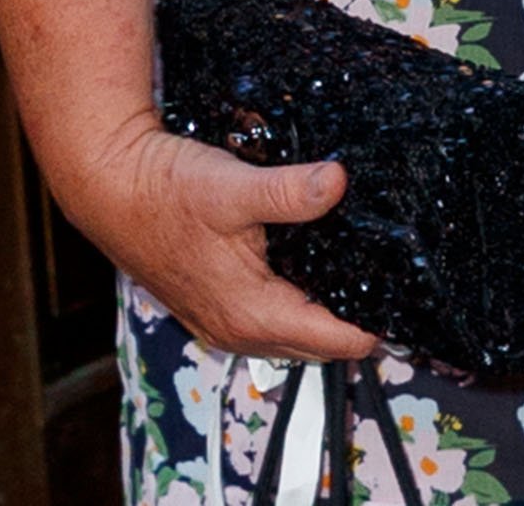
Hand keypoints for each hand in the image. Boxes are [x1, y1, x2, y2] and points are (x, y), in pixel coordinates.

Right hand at [51, 115, 378, 361]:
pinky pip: (271, 313)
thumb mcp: (233, 187)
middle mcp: (238, 328)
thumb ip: (290, 191)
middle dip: (357, 318)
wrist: (111, 188)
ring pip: (294, 328)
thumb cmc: (165, 192)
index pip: (334, 341)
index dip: (376, 324)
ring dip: (326, 309)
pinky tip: (315, 260)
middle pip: (318, 341)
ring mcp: (223, 319)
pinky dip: (298, 298)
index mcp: (250, 313)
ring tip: (367, 269)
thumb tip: (339, 182)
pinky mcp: (214, 300)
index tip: (412, 298)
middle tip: (397, 278)